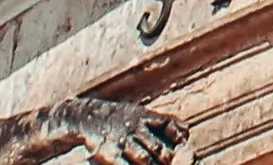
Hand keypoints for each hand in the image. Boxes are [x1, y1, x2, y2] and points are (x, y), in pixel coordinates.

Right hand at [60, 100, 186, 164]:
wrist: (88, 118)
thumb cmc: (120, 117)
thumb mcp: (141, 113)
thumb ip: (160, 121)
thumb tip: (184, 131)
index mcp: (144, 116)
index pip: (168, 124)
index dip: (178, 134)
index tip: (184, 142)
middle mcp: (135, 128)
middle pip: (157, 145)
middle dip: (168, 157)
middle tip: (177, 163)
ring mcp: (122, 142)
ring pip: (144, 158)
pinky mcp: (110, 154)